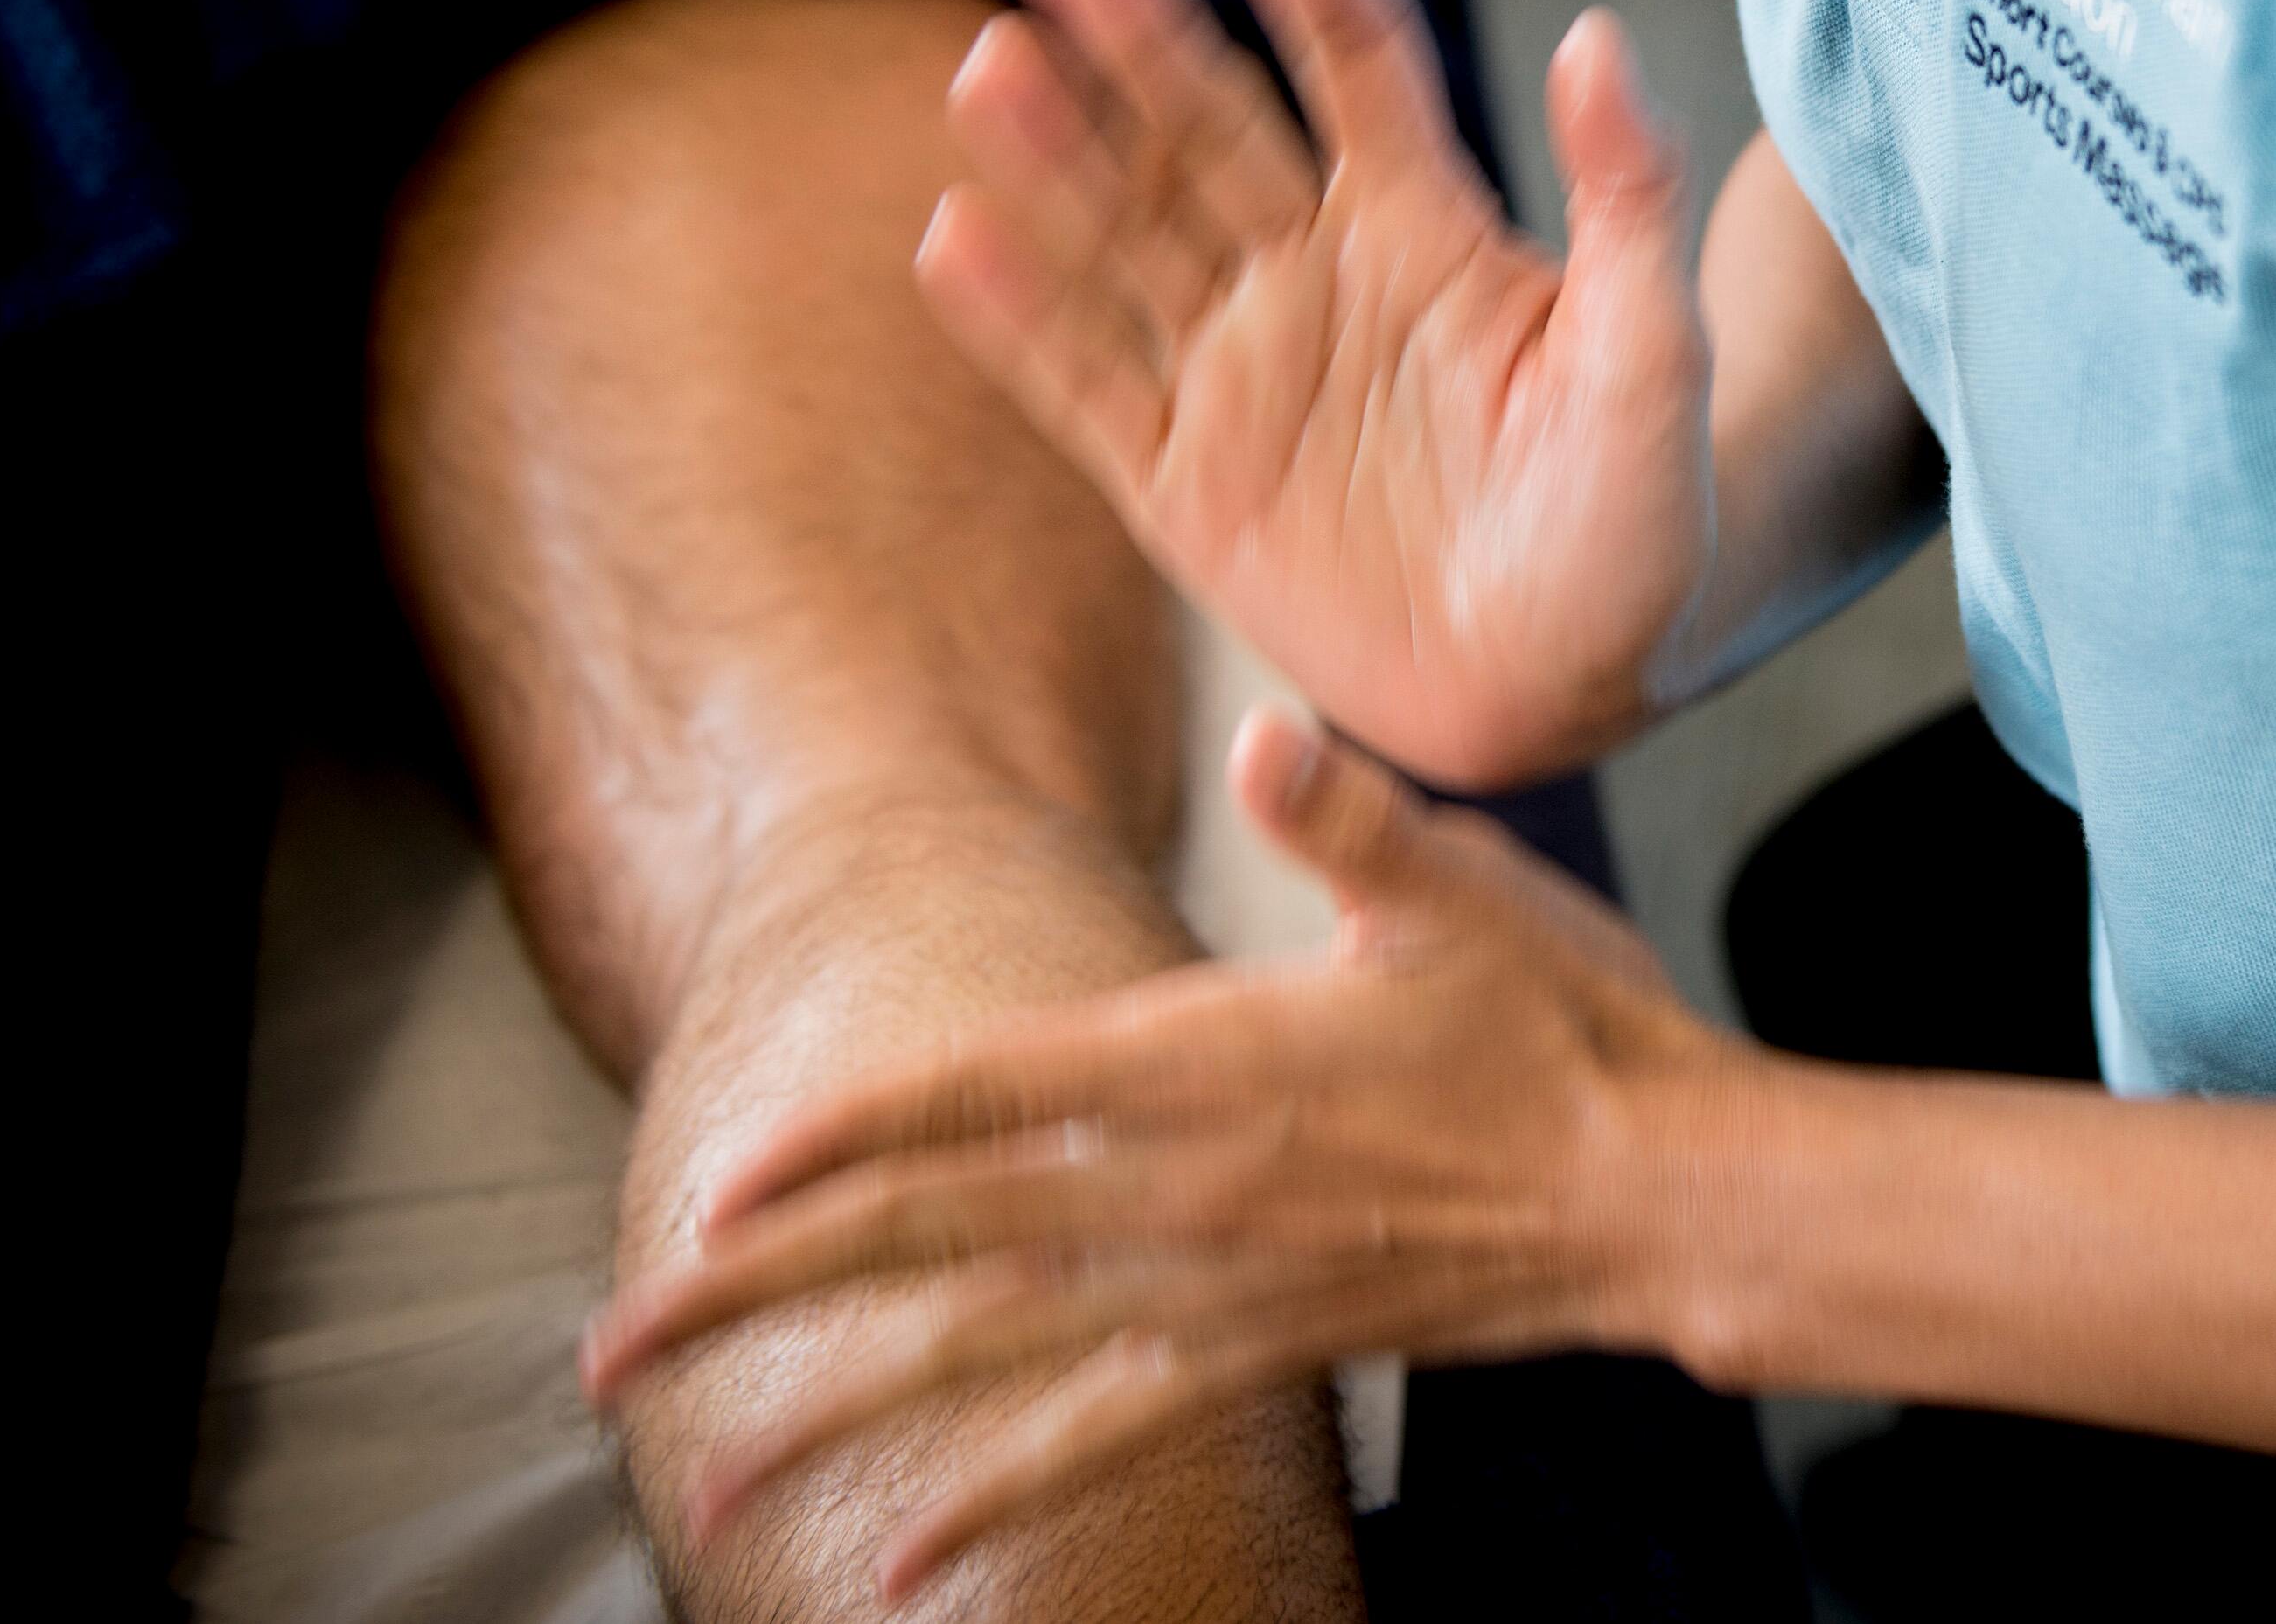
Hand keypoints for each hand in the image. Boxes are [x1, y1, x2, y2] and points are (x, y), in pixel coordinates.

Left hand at [578, 708, 1745, 1601]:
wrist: (1661, 1194)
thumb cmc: (1565, 1025)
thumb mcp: (1460, 891)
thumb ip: (1349, 820)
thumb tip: (1273, 735)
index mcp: (1204, 1057)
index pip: (982, 1088)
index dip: (843, 1135)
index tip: (720, 1182)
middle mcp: (1180, 1185)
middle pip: (934, 1235)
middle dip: (761, 1285)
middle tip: (614, 1341)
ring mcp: (1212, 1285)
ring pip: (986, 1354)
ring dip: (833, 1405)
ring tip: (699, 1469)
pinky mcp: (1261, 1350)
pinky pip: (1101, 1440)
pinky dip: (994, 1503)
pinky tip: (903, 1572)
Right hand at [918, 0, 1712, 787]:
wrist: (1572, 687)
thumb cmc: (1637, 521)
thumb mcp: (1658, 360)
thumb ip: (1625, 205)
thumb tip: (1597, 36)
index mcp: (1425, 227)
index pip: (1353, 49)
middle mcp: (1313, 275)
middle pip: (1208, 122)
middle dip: (1140, 27)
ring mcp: (1239, 374)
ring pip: (1127, 235)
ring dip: (1059, 152)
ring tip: (992, 61)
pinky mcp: (1183, 485)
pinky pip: (1086, 388)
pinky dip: (1021, 321)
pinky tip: (955, 236)